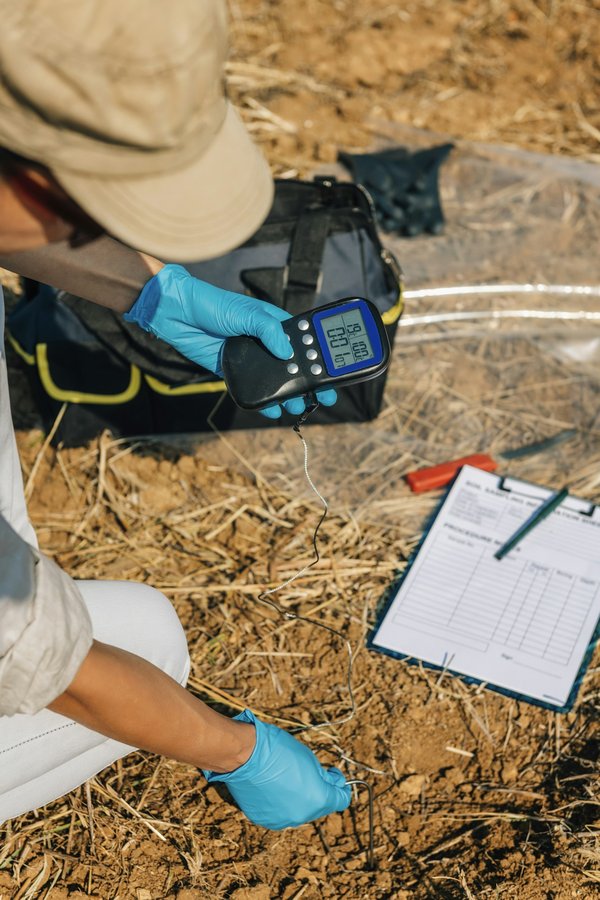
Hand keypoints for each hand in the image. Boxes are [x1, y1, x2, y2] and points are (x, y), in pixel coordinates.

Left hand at [124, 264, 336, 417]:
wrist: (176, 314)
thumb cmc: (211, 304)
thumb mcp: (244, 312)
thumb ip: (267, 330)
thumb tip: (287, 351)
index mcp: (274, 324)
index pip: (304, 341)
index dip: (320, 357)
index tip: (334, 372)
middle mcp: (266, 342)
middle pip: (294, 365)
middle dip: (310, 382)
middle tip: (323, 398)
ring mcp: (251, 358)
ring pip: (277, 380)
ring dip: (289, 394)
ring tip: (299, 407)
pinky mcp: (235, 371)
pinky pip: (254, 389)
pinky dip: (265, 401)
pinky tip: (274, 410)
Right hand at [203, 709, 350, 829]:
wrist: (244, 755)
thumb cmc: (278, 750)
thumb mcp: (309, 758)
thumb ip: (323, 777)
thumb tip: (331, 783)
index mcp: (318, 799)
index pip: (341, 799)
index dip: (339, 785)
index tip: (332, 773)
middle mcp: (302, 816)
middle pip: (319, 806)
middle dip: (318, 790)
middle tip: (307, 771)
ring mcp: (281, 820)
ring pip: (298, 811)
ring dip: (298, 798)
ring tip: (285, 777)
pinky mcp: (263, 819)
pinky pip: (279, 811)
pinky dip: (279, 801)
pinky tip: (271, 784)